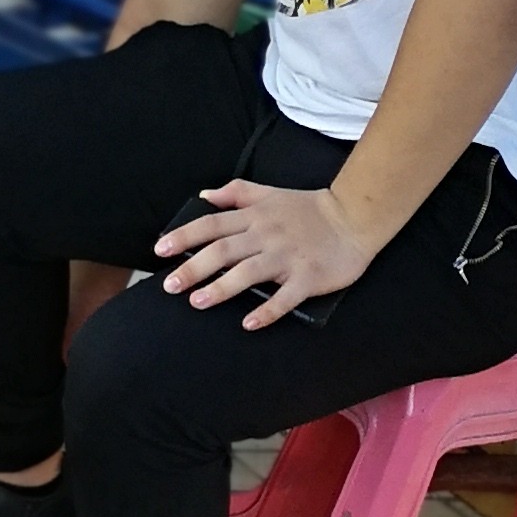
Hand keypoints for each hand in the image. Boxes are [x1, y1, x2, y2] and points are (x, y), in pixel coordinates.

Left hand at [156, 176, 377, 326]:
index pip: (212, 225)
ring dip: (221, 288)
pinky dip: (267, 311)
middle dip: (193, 268)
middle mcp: (267, 235)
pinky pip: (285, 297)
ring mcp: (287, 257)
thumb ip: (238, 192)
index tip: (160, 250)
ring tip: (197, 302)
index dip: (184, 237)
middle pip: (223, 251)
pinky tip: (248, 324)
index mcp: (256, 217)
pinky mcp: (308, 277)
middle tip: (169, 285)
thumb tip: (205, 195)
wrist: (356, 217)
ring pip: (248, 273)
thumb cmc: (310, 209)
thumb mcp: (272, 192)